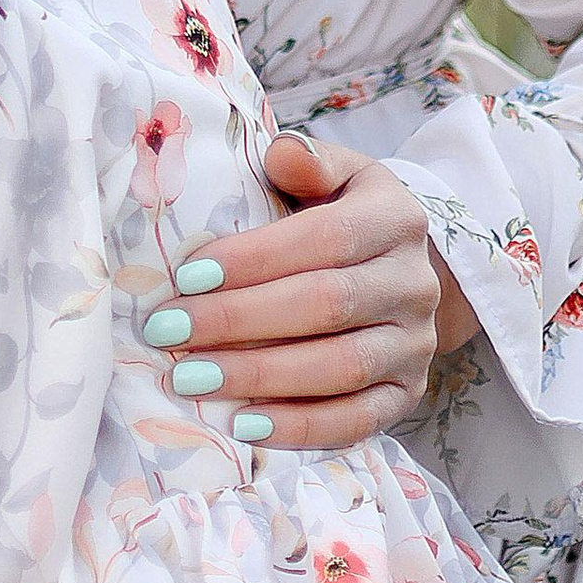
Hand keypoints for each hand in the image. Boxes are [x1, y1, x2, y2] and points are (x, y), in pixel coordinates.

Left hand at [147, 136, 476, 449]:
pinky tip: (244, 425)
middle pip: (326, 304)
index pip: (324, 239)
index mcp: (395, 219)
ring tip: (190, 379)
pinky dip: (301, 428)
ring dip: (260, 377)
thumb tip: (281, 155)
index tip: (185, 275)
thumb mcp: (336, 174)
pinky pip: (358, 419)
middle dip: (239, 320)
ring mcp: (415, 344)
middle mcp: (413, 283)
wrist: (401, 272)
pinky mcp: (408, 394)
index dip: (254, 259)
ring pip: (342, 367)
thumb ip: (307, 161)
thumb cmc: (342, 216)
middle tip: (167, 330)